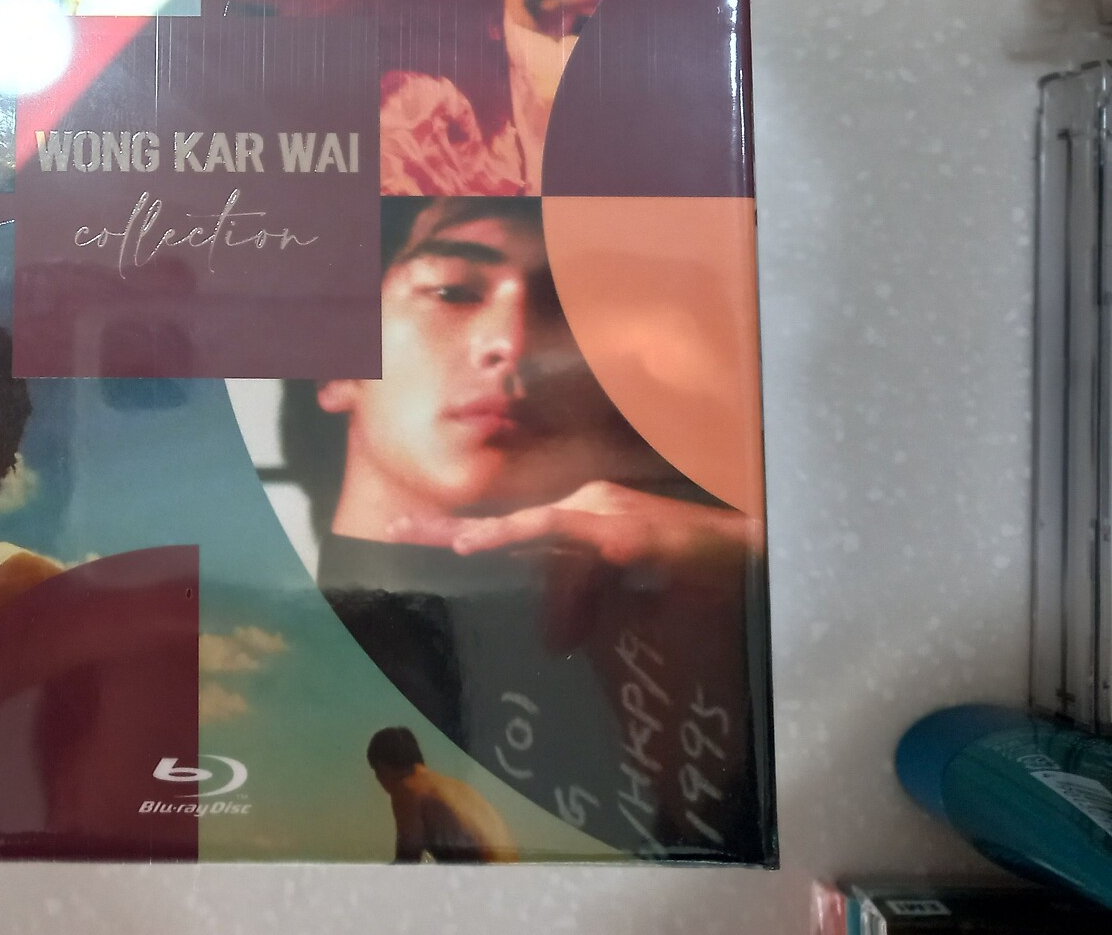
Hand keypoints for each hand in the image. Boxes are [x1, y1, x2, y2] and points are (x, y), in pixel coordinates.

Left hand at [388, 480, 761, 597]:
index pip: (511, 530)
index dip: (458, 533)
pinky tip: (477, 544)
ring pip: (530, 527)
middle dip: (446, 528)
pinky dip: (516, 536)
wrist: (757, 561)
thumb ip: (586, 608)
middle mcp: (589, 508)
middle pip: (505, 522)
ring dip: (486, 537)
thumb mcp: (629, 602)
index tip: (404, 533)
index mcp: (586, 523)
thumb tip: (554, 641)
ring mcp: (605, 512)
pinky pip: (560, 530)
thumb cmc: (696, 577)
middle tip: (390, 528)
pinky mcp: (623, 527)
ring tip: (445, 544)